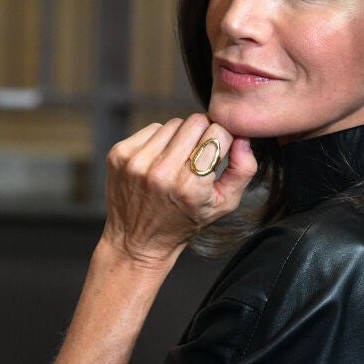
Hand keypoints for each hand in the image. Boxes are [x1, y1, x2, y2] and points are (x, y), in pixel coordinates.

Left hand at [100, 113, 256, 267]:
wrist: (136, 242)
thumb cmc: (185, 222)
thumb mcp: (224, 204)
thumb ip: (243, 170)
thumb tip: (243, 137)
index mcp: (190, 186)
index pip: (218, 133)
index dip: (224, 138)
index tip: (220, 148)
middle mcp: (161, 172)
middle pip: (196, 122)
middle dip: (203, 133)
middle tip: (199, 154)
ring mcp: (137, 162)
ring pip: (174, 123)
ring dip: (180, 137)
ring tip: (178, 161)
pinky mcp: (119, 154)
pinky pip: (152, 128)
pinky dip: (160, 140)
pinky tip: (159, 161)